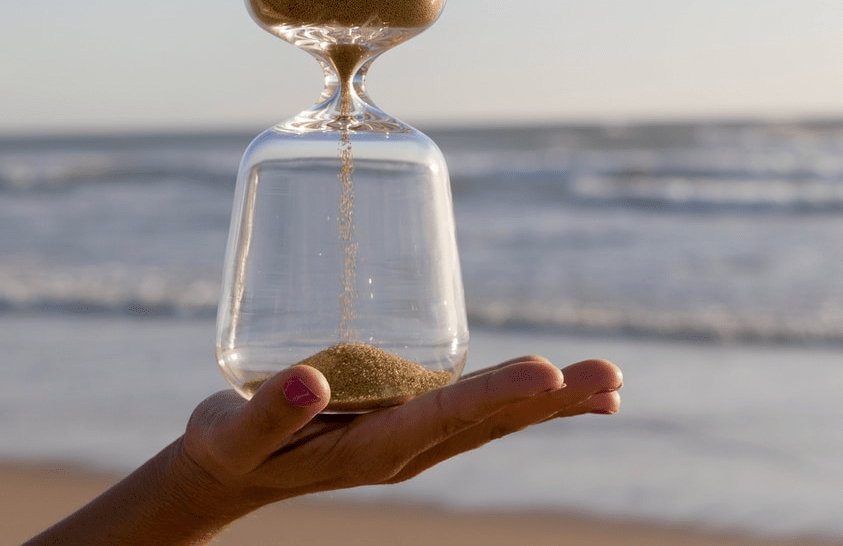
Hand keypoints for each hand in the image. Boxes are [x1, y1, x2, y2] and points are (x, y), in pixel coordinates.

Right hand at [176, 355, 622, 513]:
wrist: (229, 471)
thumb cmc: (230, 449)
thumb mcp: (235, 435)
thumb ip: (269, 412)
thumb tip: (311, 378)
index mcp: (373, 449)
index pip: (445, 418)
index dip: (496, 393)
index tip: (547, 373)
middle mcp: (407, 447)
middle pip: (491, 421)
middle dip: (553, 399)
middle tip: (613, 379)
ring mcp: (414, 436)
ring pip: (494, 417)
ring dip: (554, 401)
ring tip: (611, 386)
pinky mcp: (410, 418)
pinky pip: (477, 408)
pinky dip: (521, 397)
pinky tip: (555, 384)